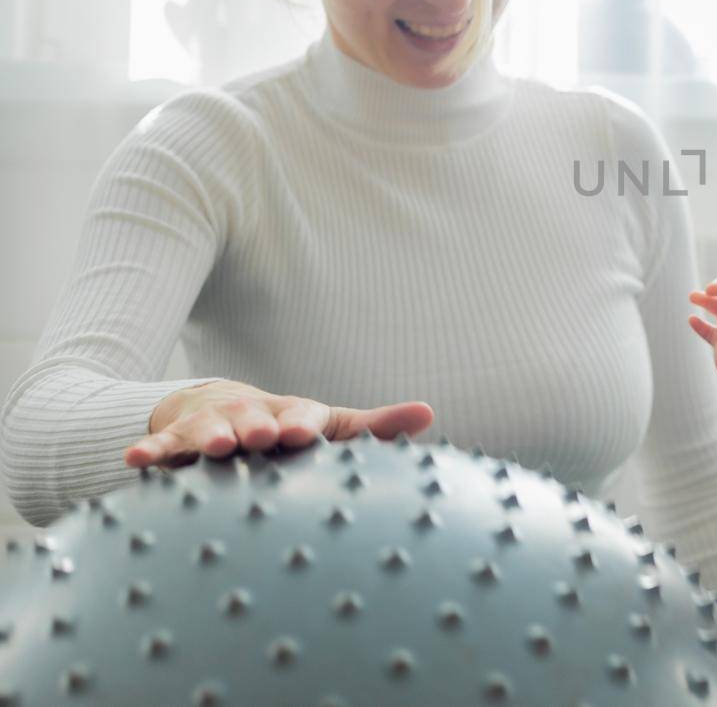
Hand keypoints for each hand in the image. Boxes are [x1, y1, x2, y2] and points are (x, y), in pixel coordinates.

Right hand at [124, 379, 434, 469]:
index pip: (299, 415)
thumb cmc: (286, 426)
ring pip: (209, 430)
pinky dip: (150, 451)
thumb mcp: (328, 425)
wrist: (220, 406)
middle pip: (252, 419)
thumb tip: (430, 413)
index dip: (301, 423)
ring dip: (210, 436)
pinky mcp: (175, 440)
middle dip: (256, 427)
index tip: (303, 434)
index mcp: (291, 415)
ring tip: (214, 448)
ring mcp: (211, 426)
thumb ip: (375, 427)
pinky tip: (135, 460)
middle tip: (260, 438)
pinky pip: (161, 447)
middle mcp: (251, 416)